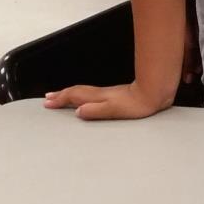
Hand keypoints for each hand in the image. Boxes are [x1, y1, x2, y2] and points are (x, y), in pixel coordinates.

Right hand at [43, 81, 170, 120]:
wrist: (155, 93)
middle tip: (48, 98)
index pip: (74, 97)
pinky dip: (82, 94)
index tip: (47, 103)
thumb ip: (96, 111)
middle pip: (76, 92)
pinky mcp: (115, 94)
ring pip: (83, 91)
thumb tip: (78, 112)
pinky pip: (91, 93)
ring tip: (60, 96)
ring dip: (69, 93)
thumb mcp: (115, 110)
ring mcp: (108, 93)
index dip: (60, 100)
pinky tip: (85, 98)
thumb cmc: (138, 104)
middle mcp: (101, 94)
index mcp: (99, 98)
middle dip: (60, 95)